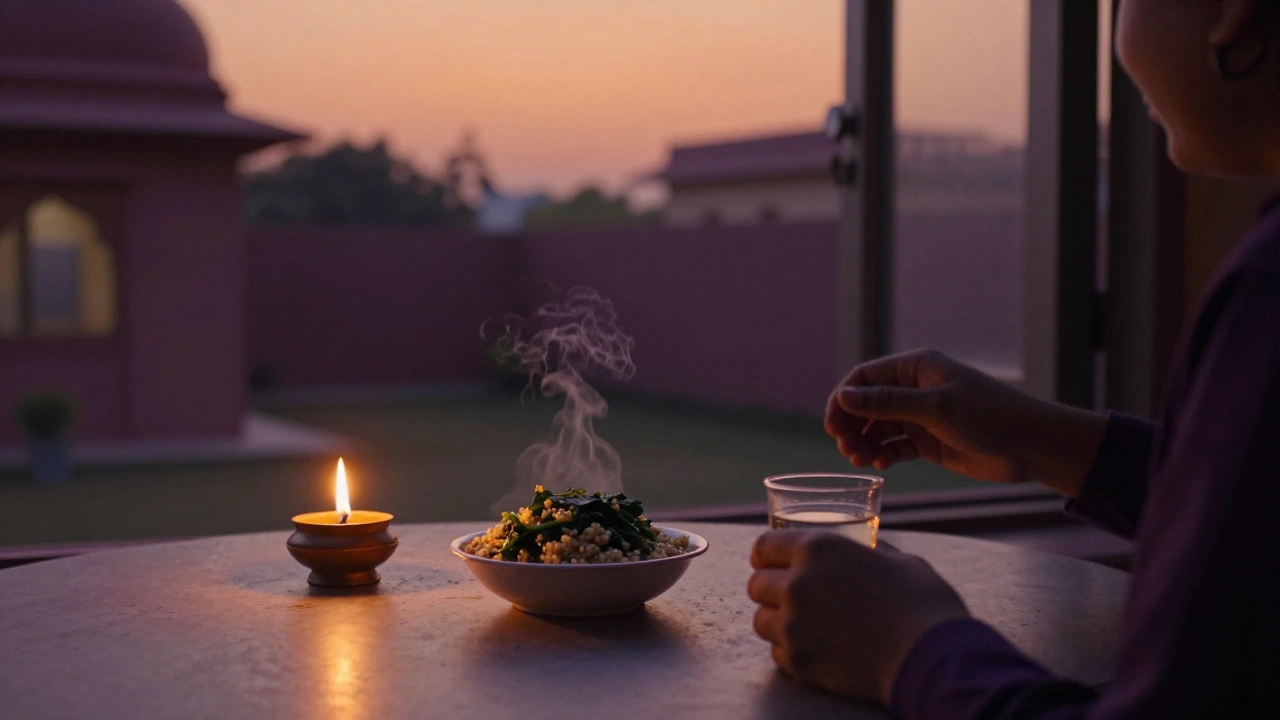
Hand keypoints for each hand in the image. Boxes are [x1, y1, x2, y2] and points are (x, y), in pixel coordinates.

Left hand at [748, 530, 967, 704]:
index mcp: (818, 550)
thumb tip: (866, 550)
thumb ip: (868, 553)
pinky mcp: (799, 662)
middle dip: (770, 589)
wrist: (931, 657)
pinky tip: (815, 647)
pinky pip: (777, 653)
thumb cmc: (922, 603)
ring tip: (802, 624)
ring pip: (761, 621)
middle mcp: (797, 584)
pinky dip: (790, 650)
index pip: (764, 547)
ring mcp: (794, 626)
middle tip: (790, 596)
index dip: (766, 555)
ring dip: (777, 620)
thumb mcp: (897, 560)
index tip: (769, 563)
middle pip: (756, 585)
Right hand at [824, 349, 1106, 495]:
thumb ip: (888, 403)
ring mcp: (921, 416)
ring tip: (862, 460)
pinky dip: (882, 455)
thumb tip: (844, 395)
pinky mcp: (929, 441)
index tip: (833, 427)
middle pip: (866, 404)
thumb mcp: (936, 408)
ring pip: (877, 427)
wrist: (1032, 445)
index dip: (843, 400)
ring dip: (864, 443)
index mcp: (916, 368)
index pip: (864, 378)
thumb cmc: (990, 416)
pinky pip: (894, 446)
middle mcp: (914, 389)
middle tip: (847, 449)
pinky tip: (882, 466)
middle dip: (851, 425)